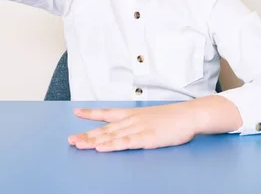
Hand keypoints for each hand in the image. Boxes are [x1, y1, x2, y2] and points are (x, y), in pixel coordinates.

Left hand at [68, 102, 198, 151]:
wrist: (189, 115)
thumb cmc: (173, 118)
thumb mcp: (151, 117)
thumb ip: (138, 122)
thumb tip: (128, 128)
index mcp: (132, 114)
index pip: (107, 113)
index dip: (91, 113)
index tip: (76, 112)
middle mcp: (132, 120)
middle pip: (105, 129)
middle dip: (87, 135)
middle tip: (71, 140)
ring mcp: (138, 129)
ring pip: (112, 136)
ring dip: (94, 141)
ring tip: (79, 144)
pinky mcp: (147, 138)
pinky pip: (126, 142)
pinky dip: (112, 145)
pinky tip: (102, 148)